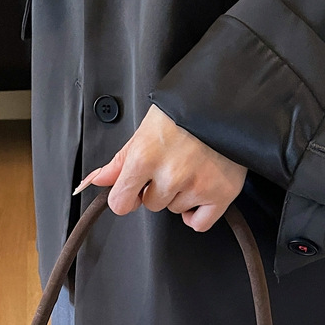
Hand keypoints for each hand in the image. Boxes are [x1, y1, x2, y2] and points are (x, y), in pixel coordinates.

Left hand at [73, 104, 247, 231]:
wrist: (227, 100)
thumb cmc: (185, 110)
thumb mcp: (146, 129)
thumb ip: (120, 161)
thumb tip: (97, 180)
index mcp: (145, 157)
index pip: (121, 202)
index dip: (125, 197)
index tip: (133, 191)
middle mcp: (170, 176)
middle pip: (152, 205)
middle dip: (158, 189)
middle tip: (173, 164)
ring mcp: (196, 186)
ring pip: (175, 210)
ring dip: (180, 195)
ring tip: (192, 167)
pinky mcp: (221, 194)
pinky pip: (199, 223)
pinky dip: (198, 214)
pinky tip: (200, 192)